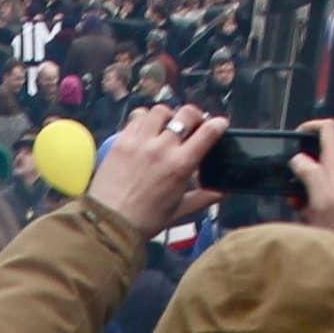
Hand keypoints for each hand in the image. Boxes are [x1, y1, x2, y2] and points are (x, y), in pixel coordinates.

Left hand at [88, 104, 228, 239]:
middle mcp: (162, 147)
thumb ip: (204, 197)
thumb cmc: (146, 220)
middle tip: (193, 124)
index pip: (207, 133)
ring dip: (168, 115)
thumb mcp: (180, 210)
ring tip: (167, 125)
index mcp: (181, 165)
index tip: (220, 124)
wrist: (109, 222)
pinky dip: (145, 119)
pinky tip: (146, 129)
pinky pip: (137, 117)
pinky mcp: (121, 140)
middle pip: (186, 114)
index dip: (218, 124)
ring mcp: (140, 141)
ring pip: (160, 111)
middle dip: (195, 115)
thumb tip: (224, 191)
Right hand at [289, 117, 333, 258]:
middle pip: (318, 154)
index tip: (294, 139)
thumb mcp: (320, 196)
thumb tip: (298, 160)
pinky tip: (307, 215)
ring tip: (299, 205)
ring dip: (302, 186)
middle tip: (290, 184)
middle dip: (300, 166)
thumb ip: (309, 172)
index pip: (328, 128)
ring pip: (317, 175)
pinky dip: (310, 199)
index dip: (310, 127)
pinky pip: (321, 192)